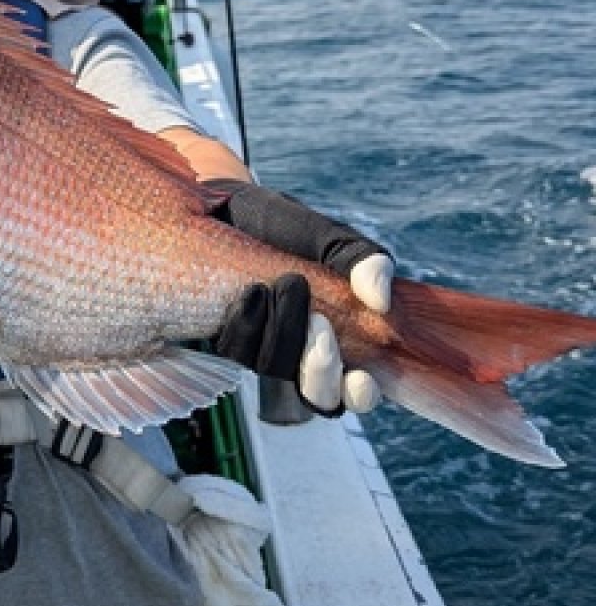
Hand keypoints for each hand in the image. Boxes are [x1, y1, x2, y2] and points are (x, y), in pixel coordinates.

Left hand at [207, 179, 391, 414]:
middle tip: (319, 325)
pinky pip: (237, 351)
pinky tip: (252, 292)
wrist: (224, 208)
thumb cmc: (285, 227)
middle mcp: (302, 354)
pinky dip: (247, 324)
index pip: (357, 389)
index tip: (361, 379)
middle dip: (320, 371)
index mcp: (340, 337)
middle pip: (318, 396)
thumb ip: (363, 262)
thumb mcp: (330, 237)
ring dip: (284, 334)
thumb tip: (381, 301)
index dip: (361, 394)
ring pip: (274, 371)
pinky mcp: (226, 337)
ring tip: (285, 285)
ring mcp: (261, 348)